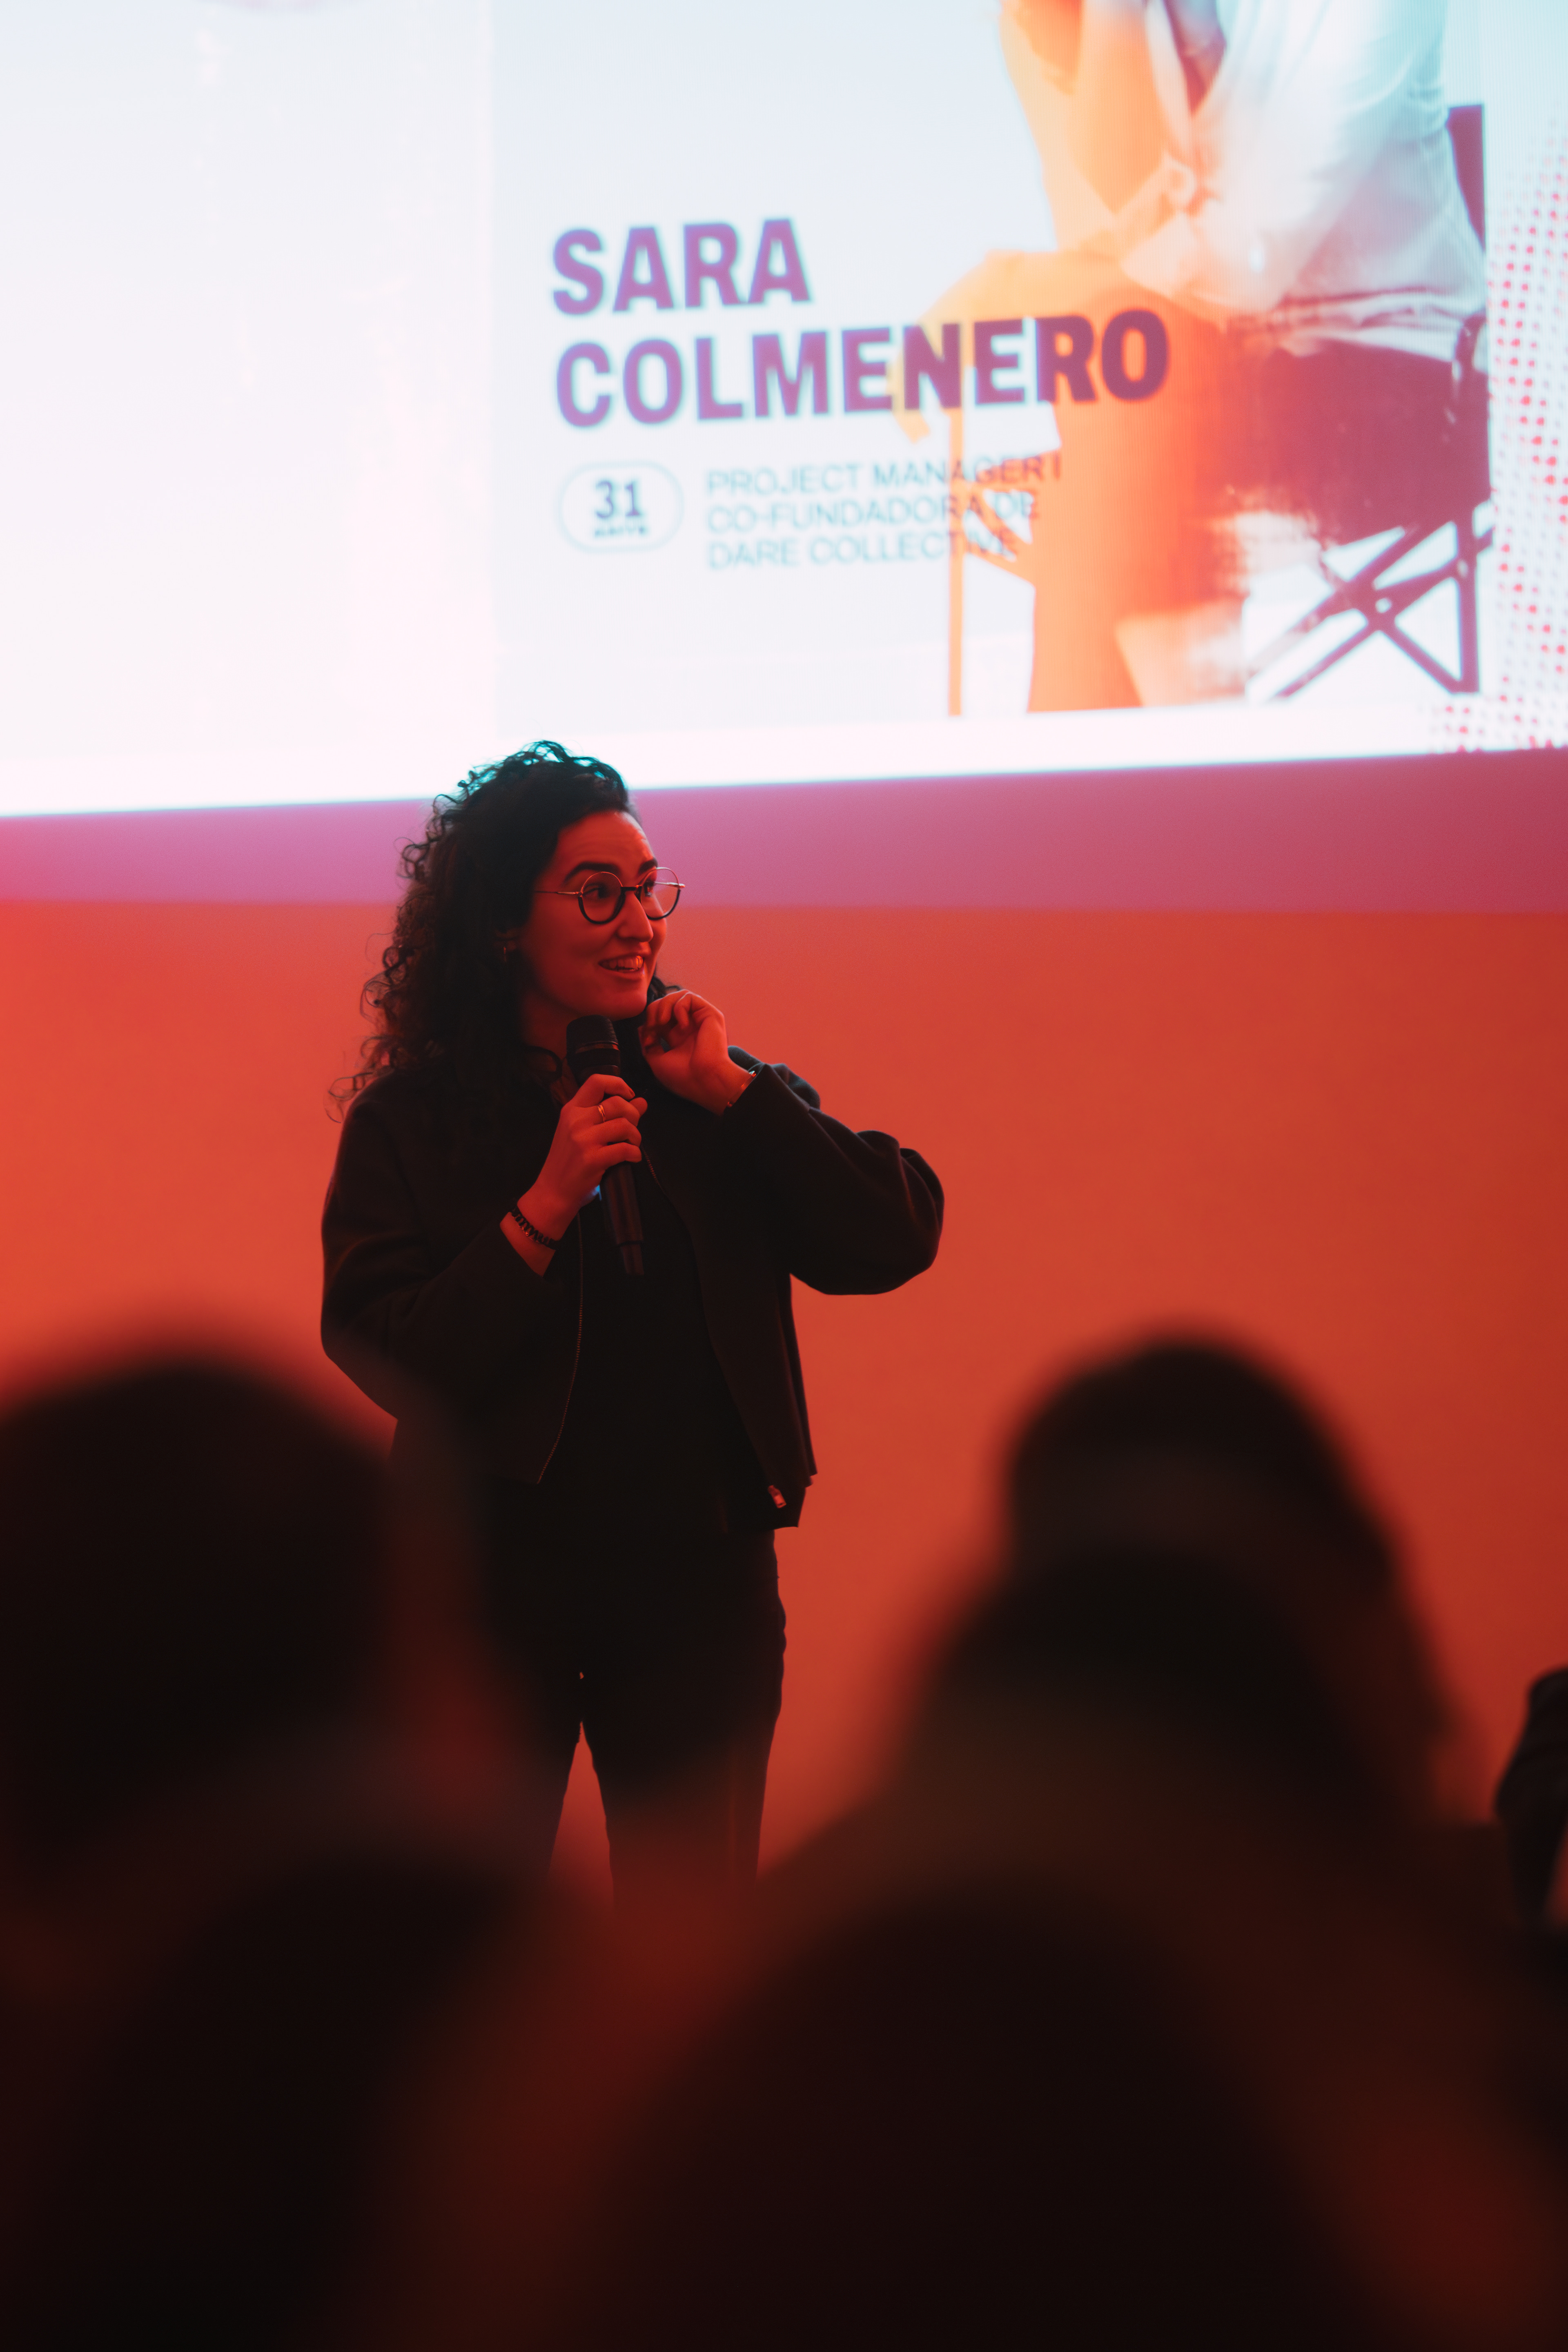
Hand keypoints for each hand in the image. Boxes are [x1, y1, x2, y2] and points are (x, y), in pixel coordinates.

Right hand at [524, 1073, 645, 1236]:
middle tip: (632, 1130)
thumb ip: (608, 1116)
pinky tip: (632, 1158)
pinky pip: (625, 1149)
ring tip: (632, 1145)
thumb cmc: (567, 1162)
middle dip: (633, 1115)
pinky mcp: (592, 1159)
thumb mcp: (581, 1133)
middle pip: (617, 1103)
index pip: (596, 1081)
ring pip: (624, 1125)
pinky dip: (635, 1154)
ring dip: (636, 1136)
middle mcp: (576, 1120)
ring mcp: (583, 1139)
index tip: (629, 1096)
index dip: (619, 1084)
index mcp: (571, 1110)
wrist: (552, 1192)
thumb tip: (641, 1102)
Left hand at [639, 990, 749, 1114]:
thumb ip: (649, 1045)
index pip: (660, 1016)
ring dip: (664, 1005)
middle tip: (653, 1026)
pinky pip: (690, 998)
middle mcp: (689, 1025)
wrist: (704, 1080)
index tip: (647, 1038)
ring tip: (662, 1021)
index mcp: (678, 1036)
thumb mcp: (657, 1062)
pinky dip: (680, 1008)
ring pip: (678, 995)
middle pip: (667, 1002)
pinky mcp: (710, 1014)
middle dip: (654, 1010)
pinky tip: (682, 1025)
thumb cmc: (683, 1076)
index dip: (649, 1021)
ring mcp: (699, 1019)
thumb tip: (642, 1029)